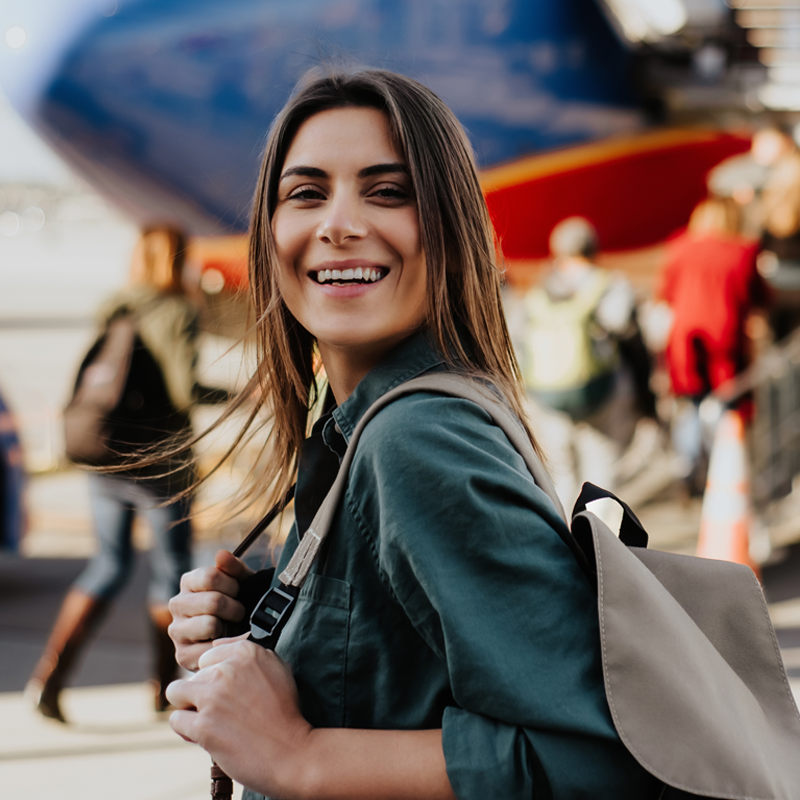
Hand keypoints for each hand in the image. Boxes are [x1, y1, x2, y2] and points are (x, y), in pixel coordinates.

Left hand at [166, 639, 311, 797]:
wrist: (291, 752)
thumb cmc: (285, 712)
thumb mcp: (277, 668)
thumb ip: (247, 653)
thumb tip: (217, 645)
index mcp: (246, 652)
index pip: (208, 657)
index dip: (215, 676)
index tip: (228, 692)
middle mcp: (227, 669)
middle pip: (193, 676)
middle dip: (203, 693)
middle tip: (223, 712)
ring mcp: (213, 696)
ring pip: (176, 692)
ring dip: (188, 706)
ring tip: (205, 719)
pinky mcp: (203, 725)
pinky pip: (176, 719)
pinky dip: (186, 729)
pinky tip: (203, 735)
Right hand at [168, 550, 254, 669]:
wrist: (238, 637)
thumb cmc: (239, 604)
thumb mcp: (242, 583)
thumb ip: (234, 568)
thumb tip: (221, 554)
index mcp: (189, 582)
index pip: (210, 576)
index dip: (232, 585)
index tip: (238, 592)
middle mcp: (177, 604)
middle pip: (213, 601)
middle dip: (235, 608)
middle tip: (240, 613)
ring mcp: (177, 630)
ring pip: (210, 624)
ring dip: (230, 627)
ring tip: (232, 628)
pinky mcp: (182, 655)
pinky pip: (210, 650)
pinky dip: (225, 647)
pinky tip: (227, 643)